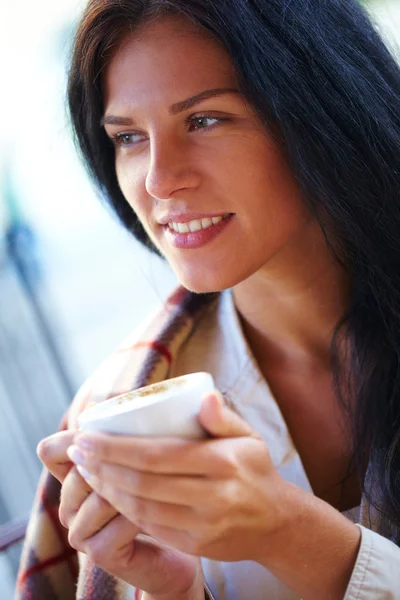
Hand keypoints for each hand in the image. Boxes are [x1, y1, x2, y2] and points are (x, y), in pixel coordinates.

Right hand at [38, 428, 204, 597]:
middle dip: (115, 461)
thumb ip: (135, 426)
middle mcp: (70, 502)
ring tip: (164, 481)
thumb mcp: (148, 451)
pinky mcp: (99, 552)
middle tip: (156, 458)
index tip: (108, 430)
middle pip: (80, 471)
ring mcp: (81, 530)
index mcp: (74, 473)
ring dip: (131, 488)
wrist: (181, 535)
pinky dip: (139, 518)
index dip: (75, 438)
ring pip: (99, 497)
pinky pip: (115, 528)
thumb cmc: (164, 485)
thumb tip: (127, 393)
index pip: (51, 450)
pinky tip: (163, 511)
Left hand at [66, 391, 292, 563]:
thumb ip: (223, 416)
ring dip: (107, 489)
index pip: (159, 454)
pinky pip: (151, 527)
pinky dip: (123, 509)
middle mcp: (215, 496)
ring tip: (86, 470)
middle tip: (79, 450)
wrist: (277, 523)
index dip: (116, 447)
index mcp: (225, 463)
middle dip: (103, 466)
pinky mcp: (197, 546)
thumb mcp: (249, 437)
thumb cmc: (254, 470)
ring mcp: (205, 525)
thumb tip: (204, 396)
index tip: (88, 435)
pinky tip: (107, 493)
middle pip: (144, 482)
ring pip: (142, 507)